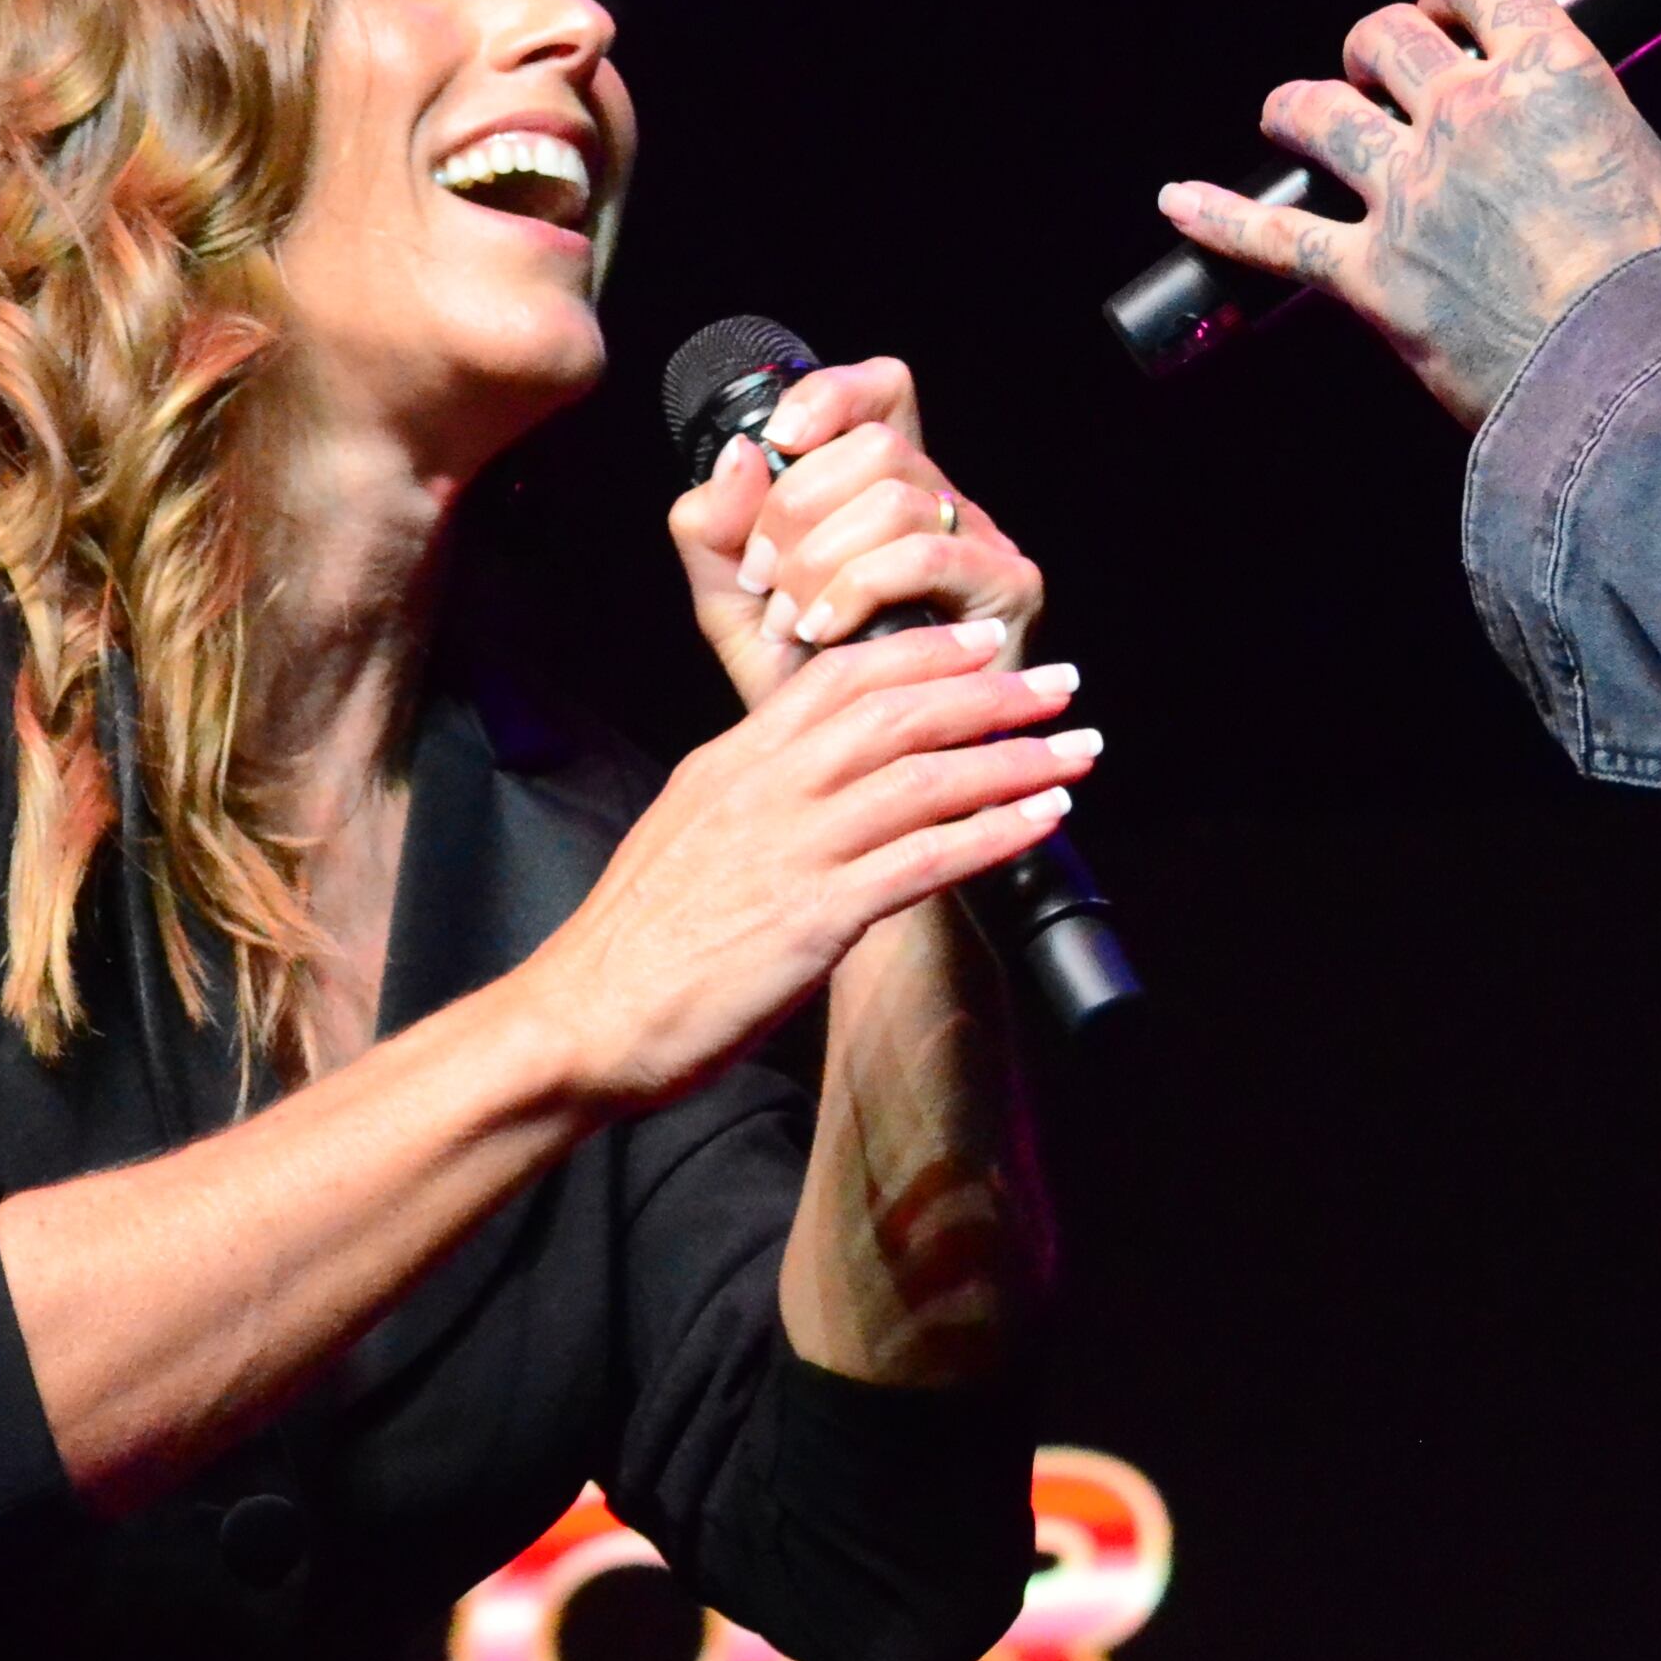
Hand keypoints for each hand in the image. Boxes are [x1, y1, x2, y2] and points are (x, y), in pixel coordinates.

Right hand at [514, 618, 1095, 1109]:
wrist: (582, 1018)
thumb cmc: (634, 941)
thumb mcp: (687, 829)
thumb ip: (754, 793)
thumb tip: (814, 777)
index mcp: (733, 760)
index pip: (839, 677)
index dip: (922, 652)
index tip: (982, 642)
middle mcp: (768, 787)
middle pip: (897, 711)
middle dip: (989, 691)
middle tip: (1060, 679)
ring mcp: (794, 847)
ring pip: (924, 776)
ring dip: (1013, 757)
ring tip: (1078, 747)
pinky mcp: (816, 916)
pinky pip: (925, 859)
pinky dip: (995, 832)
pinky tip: (1044, 820)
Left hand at [665, 352, 1042, 705]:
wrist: (855, 788)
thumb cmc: (805, 696)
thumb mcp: (735, 603)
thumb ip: (715, 530)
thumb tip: (741, 454)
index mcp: (882, 490)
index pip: (881, 391)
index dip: (831, 395)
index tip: (777, 441)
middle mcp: (942, 503)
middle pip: (877, 442)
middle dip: (797, 506)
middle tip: (760, 577)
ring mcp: (983, 541)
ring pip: (895, 497)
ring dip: (820, 558)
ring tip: (788, 618)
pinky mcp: (1009, 589)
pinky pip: (926, 555)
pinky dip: (857, 587)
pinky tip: (823, 630)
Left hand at [1156, 0, 1660, 425]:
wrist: (1638, 375)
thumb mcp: (1652, 171)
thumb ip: (1590, 141)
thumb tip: (1572, 154)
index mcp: (1552, 77)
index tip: (1447, 9)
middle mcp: (1467, 115)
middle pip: (1385, 37)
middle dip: (1374, 49)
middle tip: (1378, 76)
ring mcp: (1409, 193)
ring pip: (1317, 111)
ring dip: (1299, 105)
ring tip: (1293, 113)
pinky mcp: (1372, 276)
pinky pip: (1275, 236)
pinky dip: (1220, 218)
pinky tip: (1182, 202)